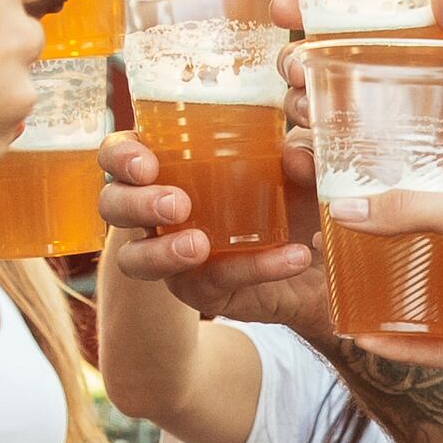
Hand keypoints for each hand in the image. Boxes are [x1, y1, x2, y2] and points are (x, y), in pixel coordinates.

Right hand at [98, 131, 334, 332]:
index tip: (147, 164)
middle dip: (135, 204)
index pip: (119, 154)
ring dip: (161, 251)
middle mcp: (158, 210)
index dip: (120, 157)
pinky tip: (290, 256)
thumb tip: (293, 155)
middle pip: (112, 204)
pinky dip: (252, 267)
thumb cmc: (299, 193)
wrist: (330, 252)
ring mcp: (171, 254)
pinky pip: (212, 282)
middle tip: (176, 204)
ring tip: (199, 245)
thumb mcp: (303, 163)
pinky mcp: (201, 292)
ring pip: (136, 259)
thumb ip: (303, 150)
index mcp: (169, 165)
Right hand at [309, 177, 442, 383]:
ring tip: (332, 293)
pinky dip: (395, 346)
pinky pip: (427, 350)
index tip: (342, 200)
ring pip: (416, 307)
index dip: (387, 203)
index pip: (428, 206)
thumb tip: (345, 209)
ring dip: (377, 303)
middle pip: (416, 259)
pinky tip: (359, 337)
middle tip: (325, 248)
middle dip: (373, 256)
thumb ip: (410, 209)